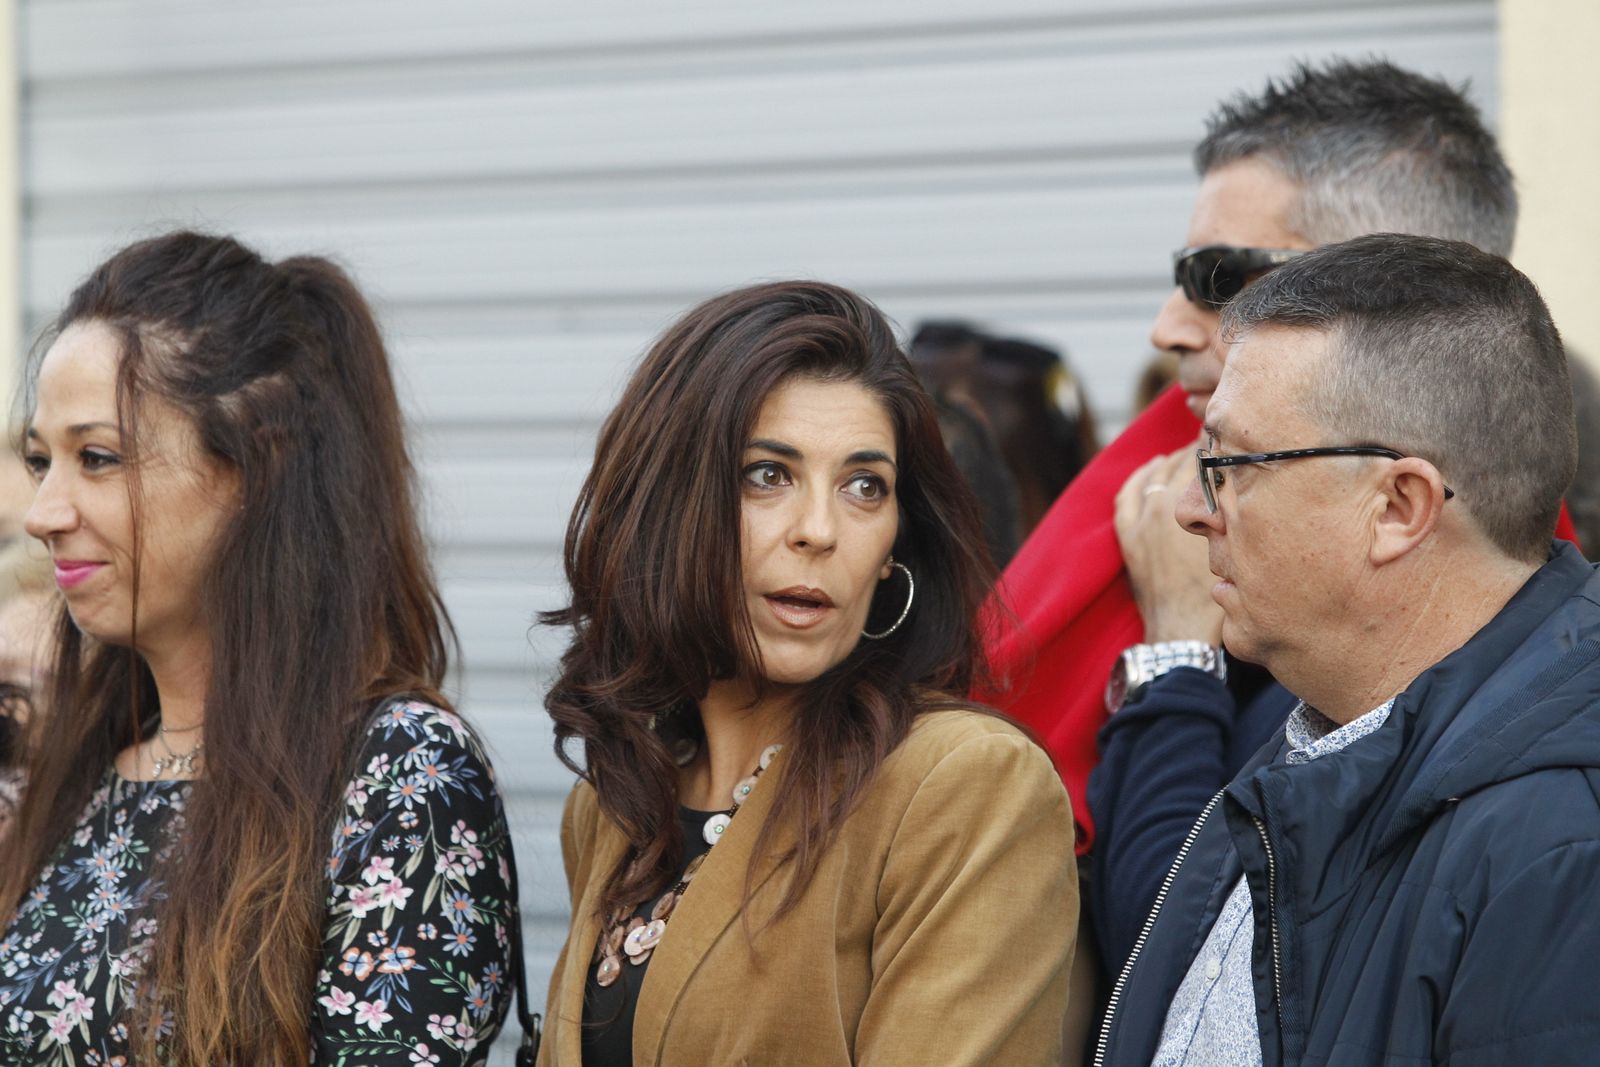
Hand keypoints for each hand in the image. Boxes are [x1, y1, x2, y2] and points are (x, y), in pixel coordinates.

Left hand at [1113, 446, 1223, 644]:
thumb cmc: (1220, 596)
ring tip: (1191, 454)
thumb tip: (1249, 486)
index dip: (1222, 446)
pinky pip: (1129, 494)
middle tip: (1218, 443)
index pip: (1208, 460)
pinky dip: (1141, 477)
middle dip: (1200, 450)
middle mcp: (1162, 506)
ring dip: (1174, 461)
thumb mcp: (1239, 549)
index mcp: (1193, 506)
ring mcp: (1141, 521)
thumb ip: (1239, 514)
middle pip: (1183, 462)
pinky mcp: (1129, 536)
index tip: (1236, 436)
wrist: (1184, 633)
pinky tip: (1152, 469)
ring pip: (1156, 474)